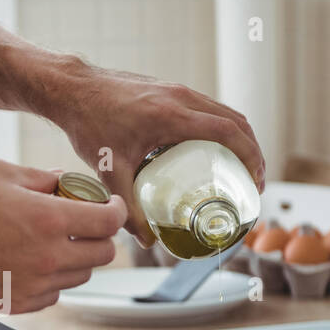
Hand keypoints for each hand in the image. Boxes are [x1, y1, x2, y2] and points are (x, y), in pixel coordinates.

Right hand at [0, 159, 126, 312]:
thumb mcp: (1, 173)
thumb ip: (42, 178)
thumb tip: (66, 181)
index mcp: (48, 220)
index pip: (108, 222)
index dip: (116, 210)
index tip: (111, 205)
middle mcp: (47, 257)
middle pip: (103, 254)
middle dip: (100, 235)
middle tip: (86, 222)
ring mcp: (35, 284)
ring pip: (81, 275)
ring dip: (77, 257)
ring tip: (55, 240)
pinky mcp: (21, 303)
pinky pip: (56, 293)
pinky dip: (54, 278)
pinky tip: (35, 260)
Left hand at [49, 64, 265, 247]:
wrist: (72, 89)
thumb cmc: (89, 124)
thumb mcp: (110, 170)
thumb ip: (129, 207)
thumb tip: (146, 239)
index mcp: (172, 115)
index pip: (228, 132)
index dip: (250, 156)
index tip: (256, 180)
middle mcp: (180, 97)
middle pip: (235, 120)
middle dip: (252, 150)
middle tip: (253, 180)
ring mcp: (176, 90)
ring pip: (223, 111)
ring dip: (238, 137)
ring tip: (239, 167)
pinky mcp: (169, 89)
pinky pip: (206, 107)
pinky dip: (220, 127)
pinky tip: (212, 150)